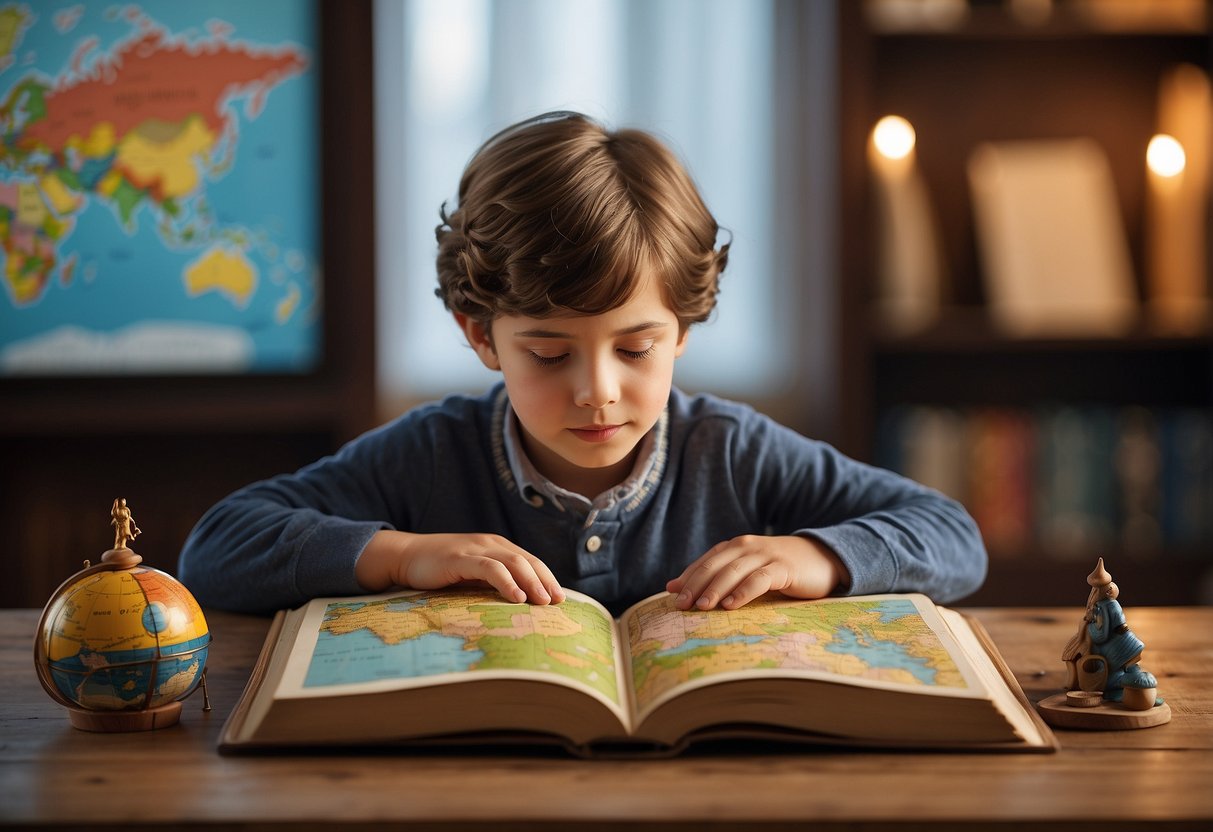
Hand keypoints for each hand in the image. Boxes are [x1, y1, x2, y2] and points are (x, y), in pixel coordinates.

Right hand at [356, 530, 563, 604]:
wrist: (405, 556)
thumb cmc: (440, 570)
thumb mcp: (471, 576)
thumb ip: (491, 583)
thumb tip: (516, 605)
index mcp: (497, 547)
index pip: (530, 561)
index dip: (547, 578)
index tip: (560, 598)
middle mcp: (491, 544)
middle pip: (527, 561)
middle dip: (545, 581)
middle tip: (557, 602)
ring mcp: (476, 549)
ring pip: (513, 562)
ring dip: (531, 582)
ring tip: (542, 602)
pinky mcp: (461, 558)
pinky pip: (490, 568)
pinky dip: (506, 581)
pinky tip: (516, 596)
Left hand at [665, 535, 846, 610]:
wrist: (822, 559)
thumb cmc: (780, 569)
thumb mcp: (748, 569)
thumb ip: (719, 576)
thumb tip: (676, 587)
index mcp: (735, 547)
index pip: (705, 562)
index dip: (688, 578)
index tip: (671, 595)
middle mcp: (747, 547)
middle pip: (715, 566)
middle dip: (695, 585)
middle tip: (681, 605)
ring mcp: (766, 556)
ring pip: (734, 572)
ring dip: (715, 589)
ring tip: (702, 607)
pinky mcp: (784, 568)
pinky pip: (760, 580)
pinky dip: (744, 592)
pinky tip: (731, 605)